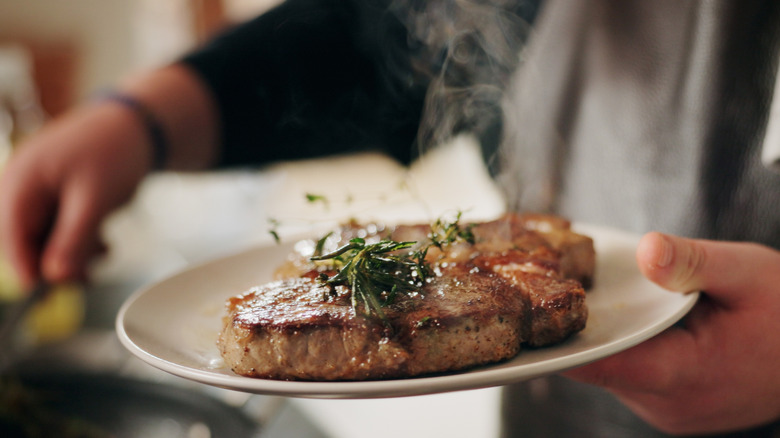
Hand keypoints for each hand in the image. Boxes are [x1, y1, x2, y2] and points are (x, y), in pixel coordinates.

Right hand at [0, 101, 152, 286]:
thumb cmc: (114, 151)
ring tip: (103, 250)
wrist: (137, 125)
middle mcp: (21, 186)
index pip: (10, 235)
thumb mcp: (95, 200)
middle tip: (87, 277)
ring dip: (71, 252)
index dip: (25, 268)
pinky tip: (102, 242)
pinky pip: (58, 229)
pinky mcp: (55, 197)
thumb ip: (73, 239)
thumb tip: (53, 278)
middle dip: (55, 261)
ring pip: (44, 239)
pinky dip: (79, 240)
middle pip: (25, 241)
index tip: (43, 296)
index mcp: (21, 182)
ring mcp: (37, 192)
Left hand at [563, 232, 779, 434]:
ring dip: (609, 334)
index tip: (540, 308)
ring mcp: (667, 410)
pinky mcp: (669, 405)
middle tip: (568, 283)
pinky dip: (628, 344)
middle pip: (599, 363)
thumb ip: (691, 262)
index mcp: (681, 376)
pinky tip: (638, 318)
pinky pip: (631, 373)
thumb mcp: (746, 272)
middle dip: (585, 324)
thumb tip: (645, 249)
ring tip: (608, 297)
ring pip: (613, 368)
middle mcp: (666, 404)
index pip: (597, 364)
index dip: (563, 336)